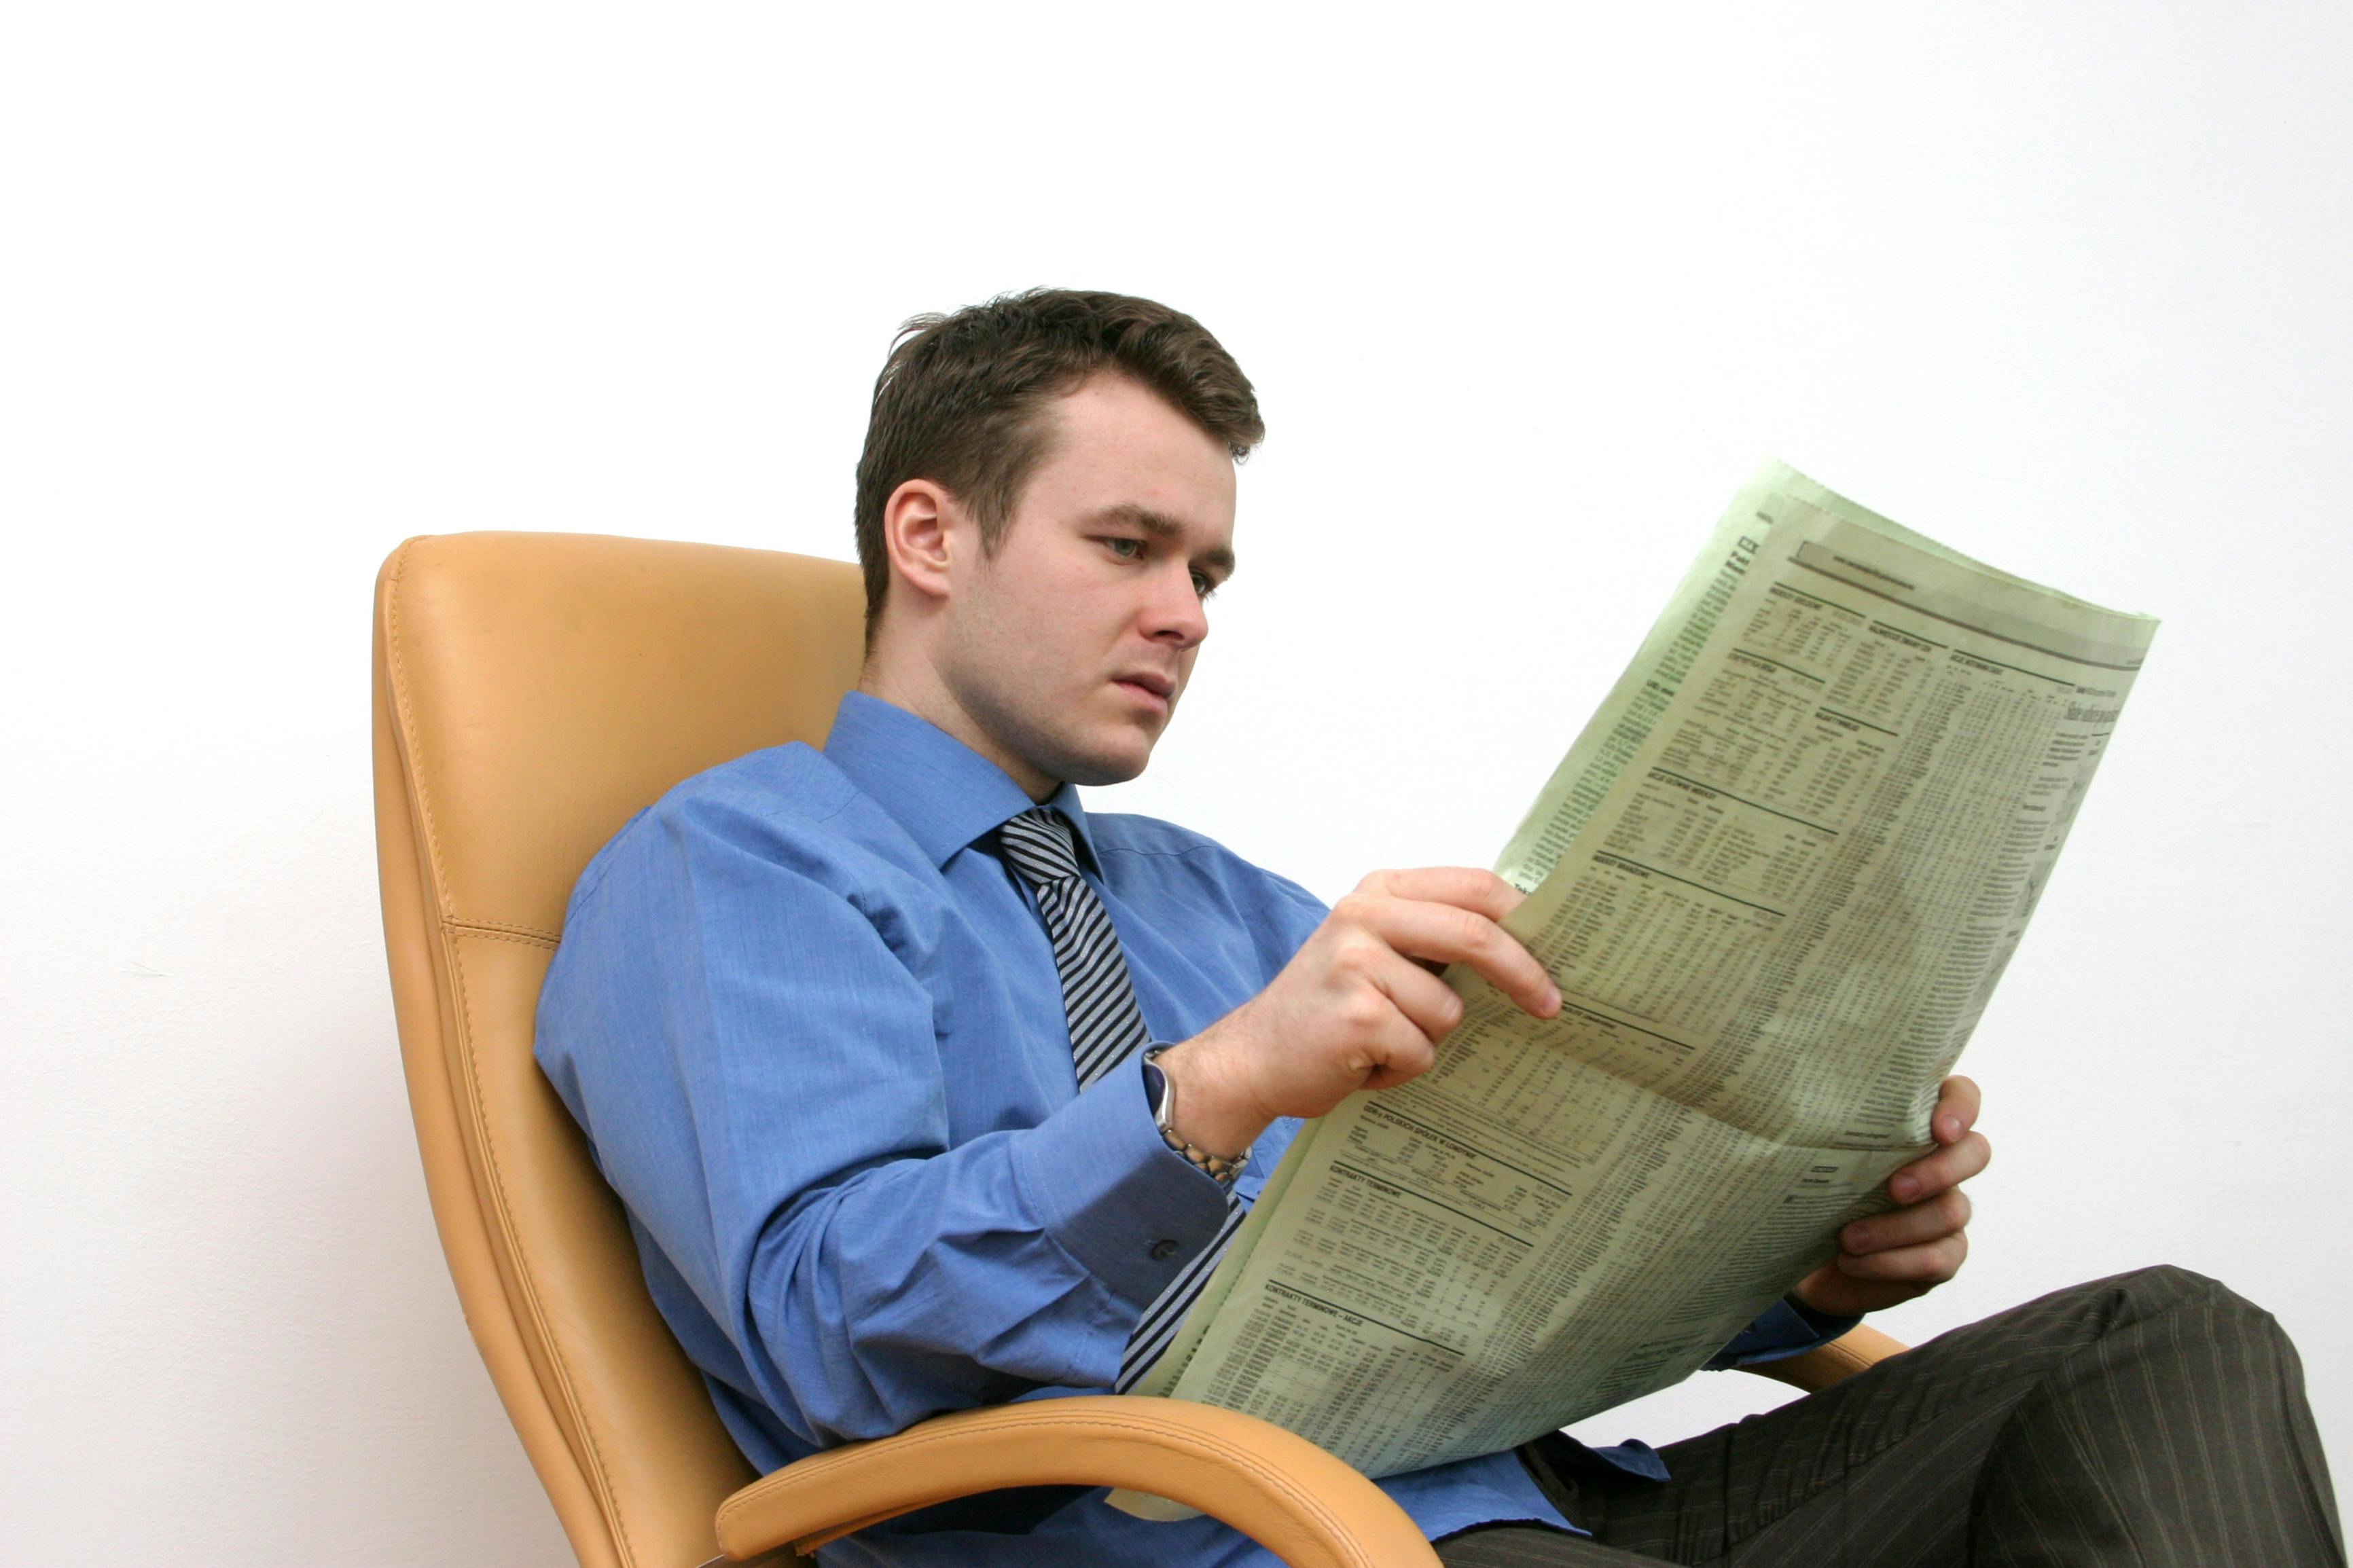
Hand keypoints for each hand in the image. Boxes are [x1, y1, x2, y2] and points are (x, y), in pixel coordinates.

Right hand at [1155, 869, 1561, 1154]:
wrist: (1252, 1058)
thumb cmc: (1327, 1011)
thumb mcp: (1376, 951)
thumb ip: (1434, 936)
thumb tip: (1530, 944)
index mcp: (1378, 890)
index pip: (1473, 886)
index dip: (1524, 919)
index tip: (1557, 951)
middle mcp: (1363, 914)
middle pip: (1476, 933)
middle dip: (1524, 974)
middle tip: (1550, 1006)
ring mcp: (1356, 963)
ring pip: (1450, 1010)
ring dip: (1427, 1041)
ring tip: (1383, 1042)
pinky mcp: (1357, 1015)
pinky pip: (1421, 1050)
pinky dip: (1402, 1069)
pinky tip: (1364, 1062)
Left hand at [1794, 1075, 1989, 1317]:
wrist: (1805, 1253)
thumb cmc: (1812, 1187)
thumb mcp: (1812, 1154)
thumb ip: (1822, 1128)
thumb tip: (1789, 1102)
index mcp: (1915, 1125)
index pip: (1961, 1096)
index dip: (1960, 1108)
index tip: (1939, 1130)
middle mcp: (1942, 1163)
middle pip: (1976, 1152)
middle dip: (1938, 1171)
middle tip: (1894, 1189)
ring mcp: (1948, 1210)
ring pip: (1951, 1212)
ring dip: (1896, 1227)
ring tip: (1848, 1238)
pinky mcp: (1943, 1256)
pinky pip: (1937, 1260)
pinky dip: (1891, 1262)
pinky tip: (1852, 1261)